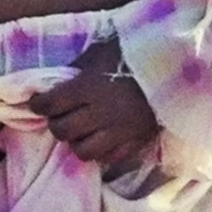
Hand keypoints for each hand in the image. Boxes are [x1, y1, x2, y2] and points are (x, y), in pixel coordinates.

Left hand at [37, 39, 158, 175]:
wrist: (172, 64)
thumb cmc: (131, 54)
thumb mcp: (98, 53)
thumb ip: (75, 70)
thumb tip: (52, 84)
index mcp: (89, 86)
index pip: (49, 104)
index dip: (38, 105)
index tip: (39, 102)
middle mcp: (101, 112)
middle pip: (62, 130)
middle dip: (56, 123)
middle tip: (60, 115)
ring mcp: (119, 130)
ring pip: (82, 151)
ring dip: (76, 141)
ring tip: (81, 131)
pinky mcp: (136, 142)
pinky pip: (108, 158)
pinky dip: (100, 151)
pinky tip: (101, 138)